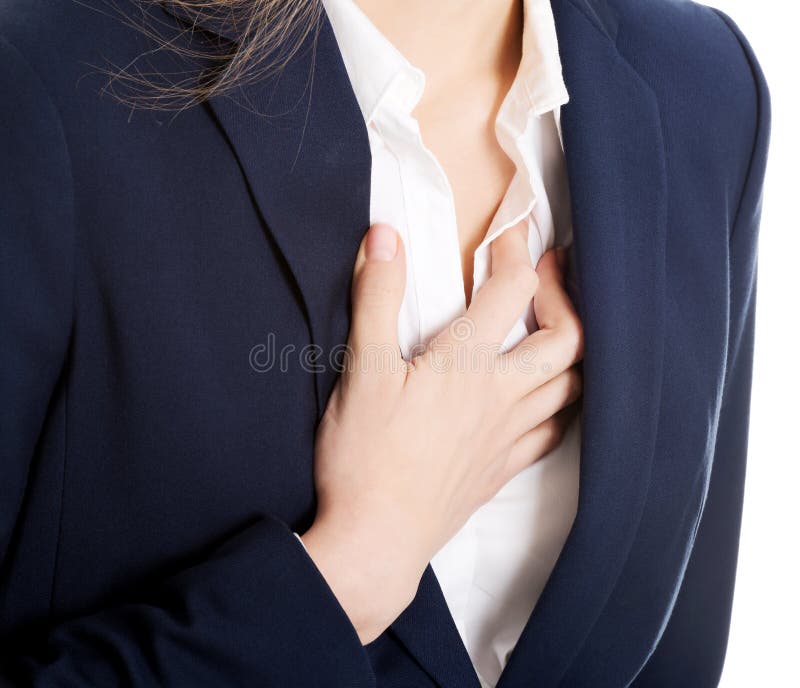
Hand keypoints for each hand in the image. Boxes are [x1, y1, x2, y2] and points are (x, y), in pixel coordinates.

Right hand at [301, 222, 582, 642]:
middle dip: (569, 299)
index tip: (510, 233)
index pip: (513, 290)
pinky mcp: (502, 469)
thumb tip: (386, 235)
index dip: (517, 251)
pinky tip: (546, 403)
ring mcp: (508, 437)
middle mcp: (501, 396)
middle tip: (553, 277)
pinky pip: (554, 433)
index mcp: (467, 364)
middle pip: (568, 340)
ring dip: (574, 352)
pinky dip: (561, 407)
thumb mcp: (362, 370)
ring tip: (559, 332)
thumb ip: (377, 298)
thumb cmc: (363, 456)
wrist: (376, 539)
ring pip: (572, 388)